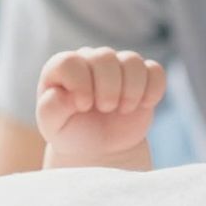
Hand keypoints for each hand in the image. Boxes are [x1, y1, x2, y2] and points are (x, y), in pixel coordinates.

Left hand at [36, 48, 165, 166]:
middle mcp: (90, 60)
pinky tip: (142, 105)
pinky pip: (155, 71)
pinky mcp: (142, 76)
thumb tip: (66, 94)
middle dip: (107, 88)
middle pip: (104, 57)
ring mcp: (118, 66)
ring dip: (131, 89)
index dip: (79, 84)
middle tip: (104, 109)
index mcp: (63, 68)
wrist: (99, 148)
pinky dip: (153, 89)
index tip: (82, 106)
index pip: (70, 62)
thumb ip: (50, 109)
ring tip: (122, 109)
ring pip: (132, 60)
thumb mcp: (52, 126)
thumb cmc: (72, 133)